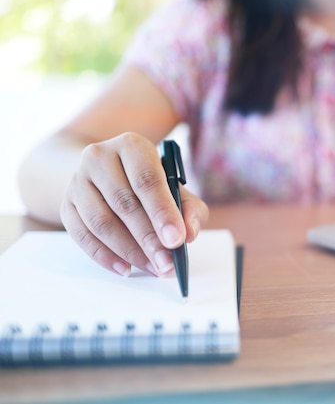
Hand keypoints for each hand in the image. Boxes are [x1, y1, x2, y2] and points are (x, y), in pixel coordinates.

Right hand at [60, 132, 209, 276]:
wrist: (105, 170)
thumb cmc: (147, 181)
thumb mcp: (174, 185)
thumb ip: (189, 208)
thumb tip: (189, 234)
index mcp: (131, 145)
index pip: (147, 180)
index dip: (162, 212)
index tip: (176, 240)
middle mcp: (99, 157)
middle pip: (124, 203)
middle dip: (148, 238)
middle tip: (166, 263)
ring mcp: (78, 181)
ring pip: (101, 222)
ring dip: (129, 251)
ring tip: (152, 267)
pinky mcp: (66, 204)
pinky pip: (82, 235)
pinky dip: (105, 256)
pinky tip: (126, 268)